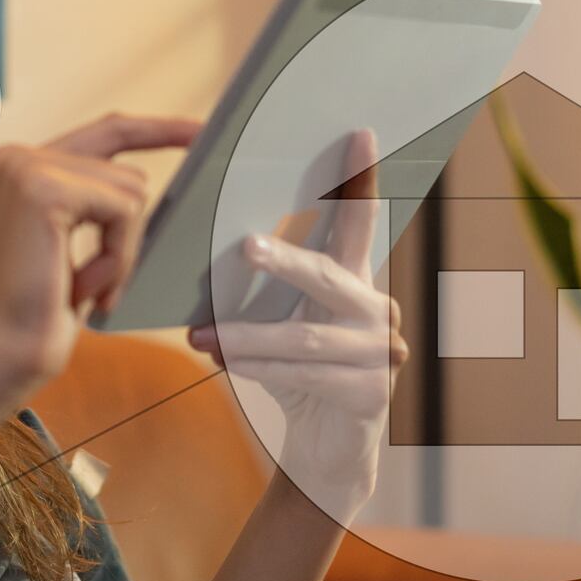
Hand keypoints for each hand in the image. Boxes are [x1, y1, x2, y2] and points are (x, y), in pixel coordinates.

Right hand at [0, 112, 201, 399]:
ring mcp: (27, 168)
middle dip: (127, 236)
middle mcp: (18, 157)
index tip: (201, 132)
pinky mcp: (42, 188)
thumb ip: (99, 204)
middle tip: (93, 285)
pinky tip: (83, 286)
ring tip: (81, 286)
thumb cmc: (37, 316)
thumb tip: (149, 185)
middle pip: (129, 173)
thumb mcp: (76, 247)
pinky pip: (124, 210)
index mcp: (23, 167)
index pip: (108, 132)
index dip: (158, 131)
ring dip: (121, 252)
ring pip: (131, 192)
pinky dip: (118, 256)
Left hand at [188, 128, 407, 517]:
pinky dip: (259, 370)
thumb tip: (215, 246)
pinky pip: (304, 378)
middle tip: (247, 246)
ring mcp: (380, 353)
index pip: (359, 223)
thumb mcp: (281, 323)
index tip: (359, 132)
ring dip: (246, 335)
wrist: (328, 448)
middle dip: (285, 261)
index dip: (359, 181)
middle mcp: (375, 309)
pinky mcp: (370, 395)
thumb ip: (266, 289)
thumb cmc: (297, 371)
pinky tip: (225, 363)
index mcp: (356, 281)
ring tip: (200, 333)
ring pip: (304, 337)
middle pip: (328, 276)